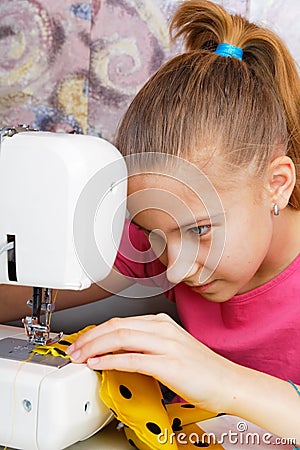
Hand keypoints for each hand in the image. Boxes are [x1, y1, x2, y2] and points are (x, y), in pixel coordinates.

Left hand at [66, 313, 235, 412]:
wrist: (228, 382)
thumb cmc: (201, 368)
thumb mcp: (170, 347)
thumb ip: (145, 345)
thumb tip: (118, 350)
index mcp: (161, 322)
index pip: (120, 321)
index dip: (96, 331)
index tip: (82, 342)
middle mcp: (162, 328)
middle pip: (116, 326)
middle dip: (89, 337)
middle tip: (74, 349)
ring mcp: (166, 344)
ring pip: (121, 337)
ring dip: (94, 347)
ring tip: (80, 357)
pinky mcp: (169, 363)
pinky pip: (132, 359)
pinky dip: (111, 360)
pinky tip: (98, 364)